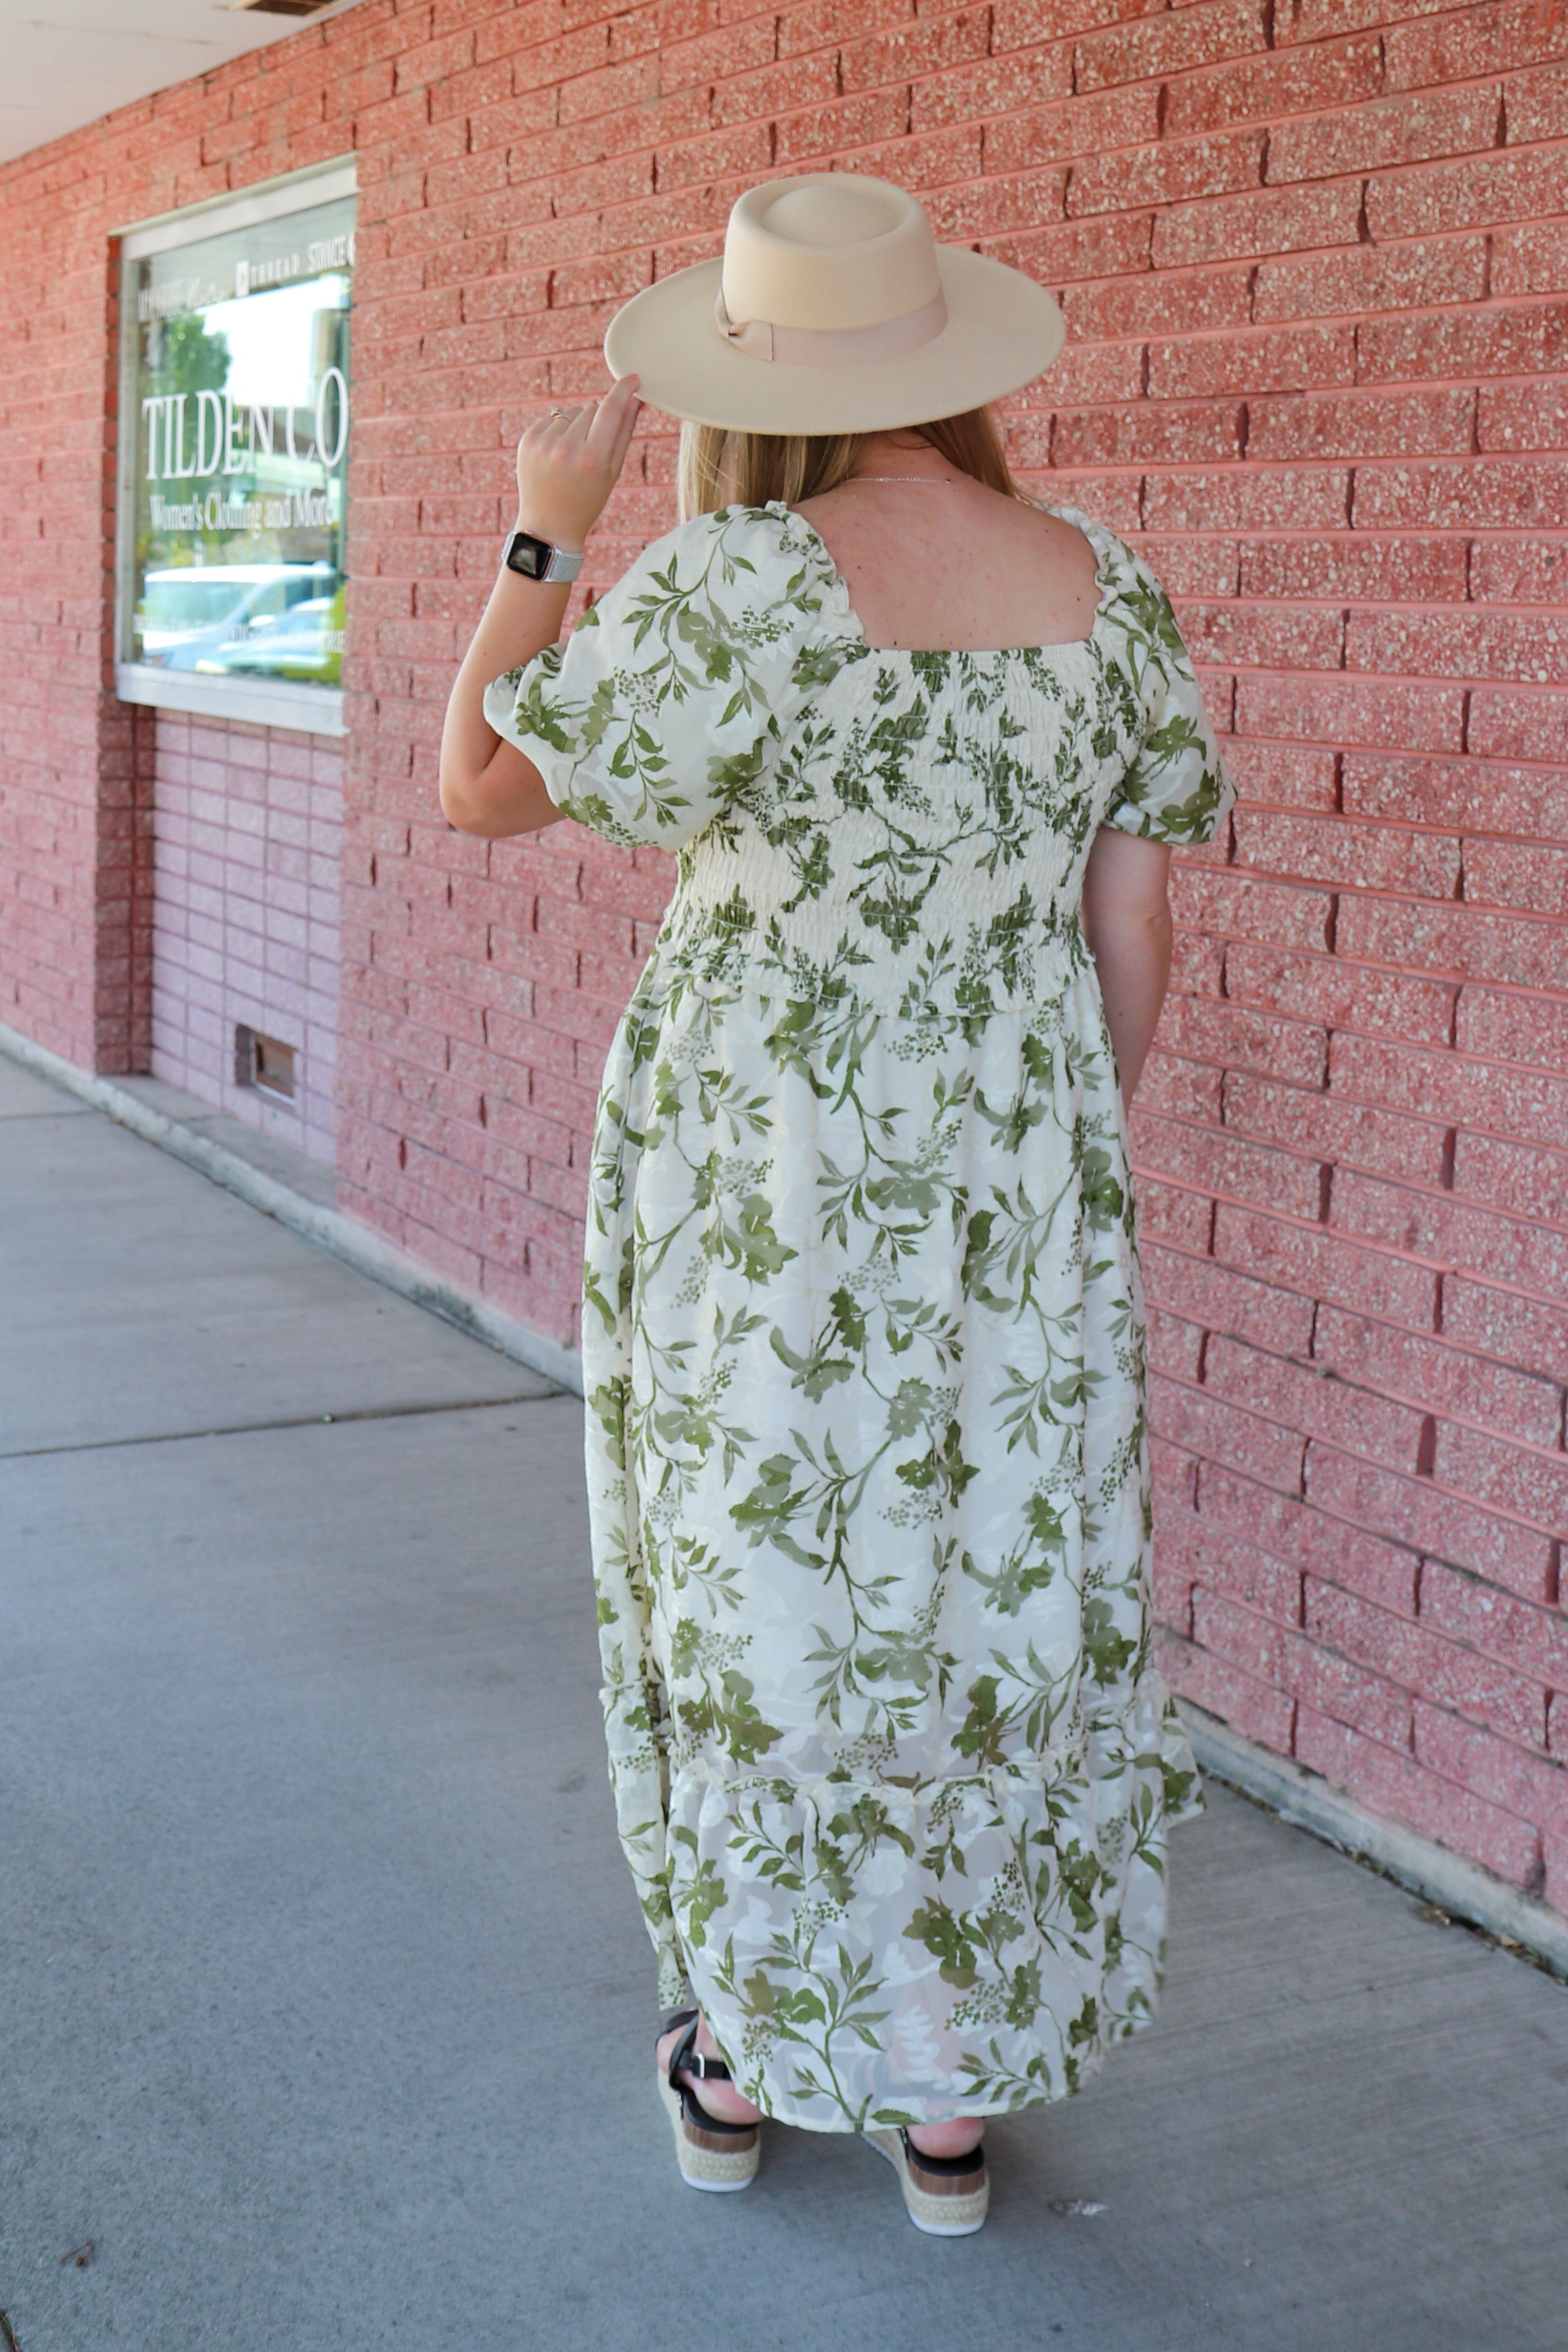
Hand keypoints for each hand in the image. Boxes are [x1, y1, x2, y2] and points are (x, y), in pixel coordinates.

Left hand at [515, 375, 640, 552]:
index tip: (631, 379)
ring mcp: (544, 443)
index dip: (623, 390)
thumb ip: (624, 432)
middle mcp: (567, 448)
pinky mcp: (528, 440)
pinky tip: (557, 456)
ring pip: (571, 413)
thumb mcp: (612, 471)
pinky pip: (552, 420)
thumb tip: (634, 399)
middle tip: (592, 451)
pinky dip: (558, 431)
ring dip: (576, 426)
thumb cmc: (587, 500)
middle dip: (597, 421)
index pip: (611, 409)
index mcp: (592, 458)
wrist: (549, 525)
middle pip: (591, 409)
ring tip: (572, 457)